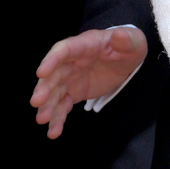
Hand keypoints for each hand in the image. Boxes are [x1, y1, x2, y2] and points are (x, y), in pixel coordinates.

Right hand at [31, 26, 148, 138]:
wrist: (125, 59)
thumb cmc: (127, 46)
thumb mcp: (133, 41)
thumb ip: (126, 39)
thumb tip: (120, 36)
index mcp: (83, 46)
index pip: (63, 51)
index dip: (51, 61)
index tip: (40, 73)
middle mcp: (71, 62)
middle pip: (54, 75)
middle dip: (44, 88)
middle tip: (36, 102)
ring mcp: (70, 78)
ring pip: (55, 93)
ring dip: (47, 106)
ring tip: (42, 120)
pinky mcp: (74, 92)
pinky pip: (63, 105)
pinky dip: (58, 118)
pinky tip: (54, 132)